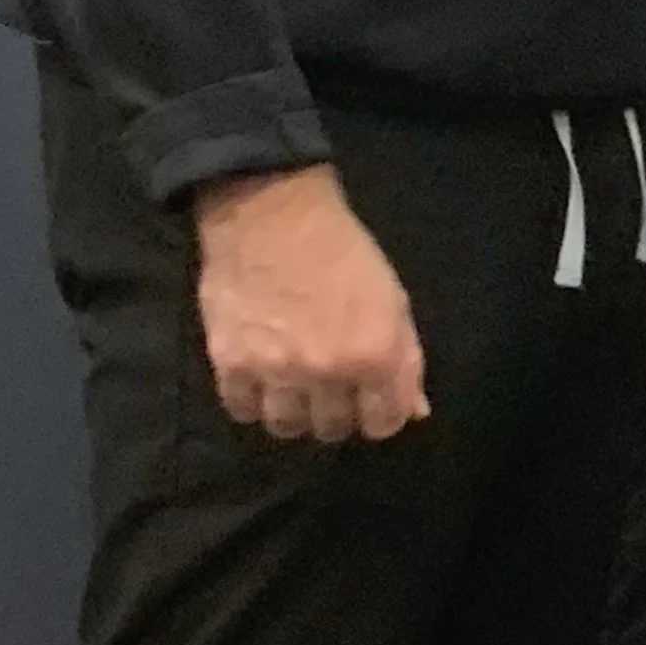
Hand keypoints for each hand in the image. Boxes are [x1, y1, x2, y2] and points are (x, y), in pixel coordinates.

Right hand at [193, 164, 426, 443]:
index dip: (379, 414)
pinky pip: (242, 410)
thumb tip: (415, 412)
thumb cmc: (343, 251)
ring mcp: (276, 372)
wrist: (271, 215)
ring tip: (293, 386)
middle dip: (337, 412)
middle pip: (333, 429)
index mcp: (375, 355)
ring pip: (287, 427)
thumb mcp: (393, 300)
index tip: (370, 399)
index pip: (383, 424)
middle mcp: (327, 372)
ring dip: (294, 412)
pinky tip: (259, 378)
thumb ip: (406, 360)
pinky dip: (252, 401)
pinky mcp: (230, 363)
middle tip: (329, 386)